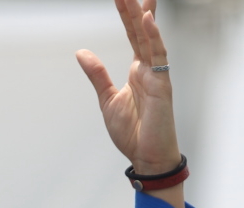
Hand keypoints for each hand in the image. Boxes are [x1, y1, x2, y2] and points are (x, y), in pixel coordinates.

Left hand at [76, 0, 180, 175]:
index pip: (133, 35)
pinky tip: (148, 19)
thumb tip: (81, 52)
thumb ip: (97, 75)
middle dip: (134, 8)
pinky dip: (154, 37)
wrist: (147, 157)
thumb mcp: (107, 100)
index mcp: (137, 71)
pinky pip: (159, 56)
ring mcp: (157, 75)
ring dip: (142, 15)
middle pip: (140, 30)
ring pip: (148, 38)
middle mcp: (148, 69)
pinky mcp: (162, 85)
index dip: (128, 14)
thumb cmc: (132, 133)